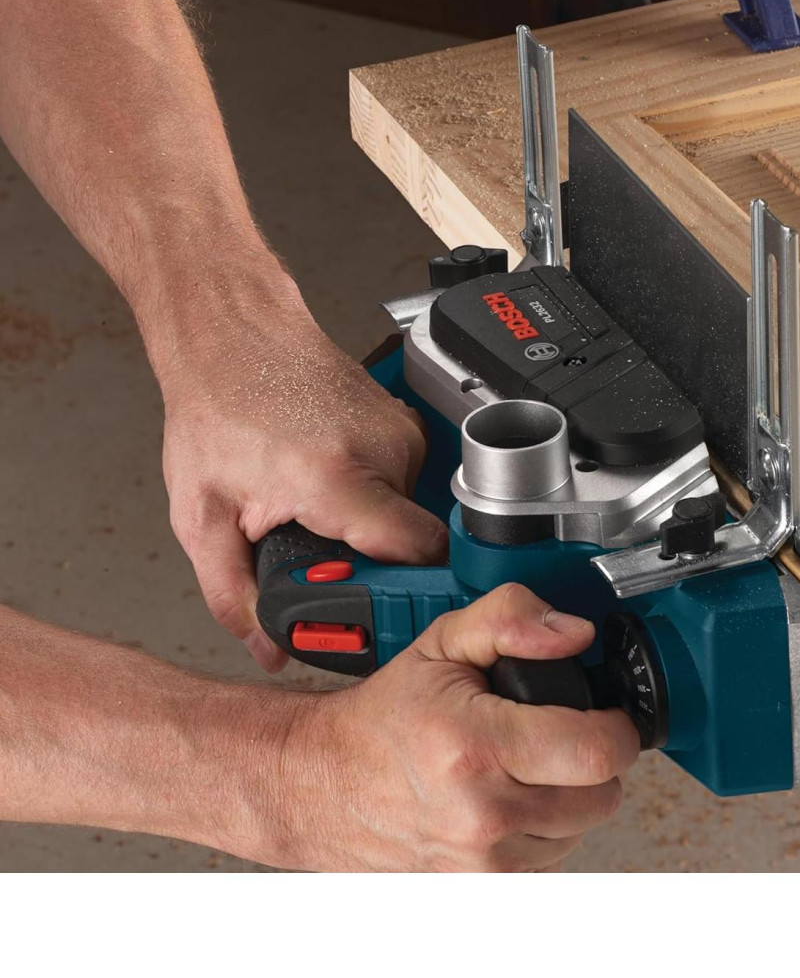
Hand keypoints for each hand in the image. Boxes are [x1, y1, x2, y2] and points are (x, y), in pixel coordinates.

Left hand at [159, 299, 447, 670]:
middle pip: (409, 544)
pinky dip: (370, 495)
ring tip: (312, 507)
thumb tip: (266, 645)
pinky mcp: (406, 422)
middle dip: (367, 564)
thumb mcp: (201, 513)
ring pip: (408, 514)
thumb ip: (231, 593)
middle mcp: (382, 450)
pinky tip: (326, 480)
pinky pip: (404, 483)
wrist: (231, 332)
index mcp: (335, 476)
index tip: (370, 612)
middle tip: (315, 557)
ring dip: (365, 527)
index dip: (403, 595)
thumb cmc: (216, 404)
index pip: (419, 555)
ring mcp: (400, 432)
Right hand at [276, 584, 639, 870]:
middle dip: (595, 759)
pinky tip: (512, 798)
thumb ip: (511, 618)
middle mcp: (482, 815)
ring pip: (583, 830)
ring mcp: (482, 862)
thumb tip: (574, 633)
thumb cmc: (386, 718)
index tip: (600, 713)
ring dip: (571, 796)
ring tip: (527, 765)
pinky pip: (552, 859)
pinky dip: (545, 829)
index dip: (614, 726)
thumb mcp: (443, 641)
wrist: (326, 784)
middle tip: (559, 732)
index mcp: (475, 748)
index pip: (599, 751)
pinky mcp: (481, 888)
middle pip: (603, 796)